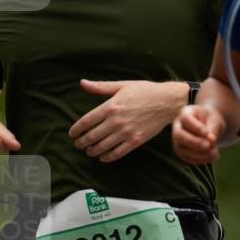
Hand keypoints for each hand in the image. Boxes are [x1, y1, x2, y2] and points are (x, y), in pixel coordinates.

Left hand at [69, 79, 184, 162]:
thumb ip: (100, 87)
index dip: (76, 129)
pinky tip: (102, 157)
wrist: (167, 101)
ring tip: (88, 151)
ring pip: (102, 147)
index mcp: (111, 106)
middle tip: (78, 144)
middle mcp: (116, 121)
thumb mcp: (121, 85)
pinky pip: (117, 153)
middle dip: (81, 142)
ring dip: (92, 151)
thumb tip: (82, 83)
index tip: (72, 134)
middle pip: (92, 136)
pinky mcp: (136, 141)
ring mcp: (126, 132)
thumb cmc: (145, 91)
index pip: (86, 121)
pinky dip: (107, 157)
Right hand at [172, 104, 224, 163]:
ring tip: (215, 152)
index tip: (207, 133)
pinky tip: (213, 157)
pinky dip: (200, 160)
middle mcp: (177, 126)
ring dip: (199, 154)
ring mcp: (177, 140)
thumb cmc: (211, 120)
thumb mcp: (214, 120)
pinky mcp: (181, 151)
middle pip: (178, 135)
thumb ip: (213, 128)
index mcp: (185, 113)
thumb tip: (211, 141)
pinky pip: (187, 158)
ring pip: (181, 149)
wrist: (208, 126)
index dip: (196, 127)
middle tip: (208, 145)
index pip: (185, 119)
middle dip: (193, 142)